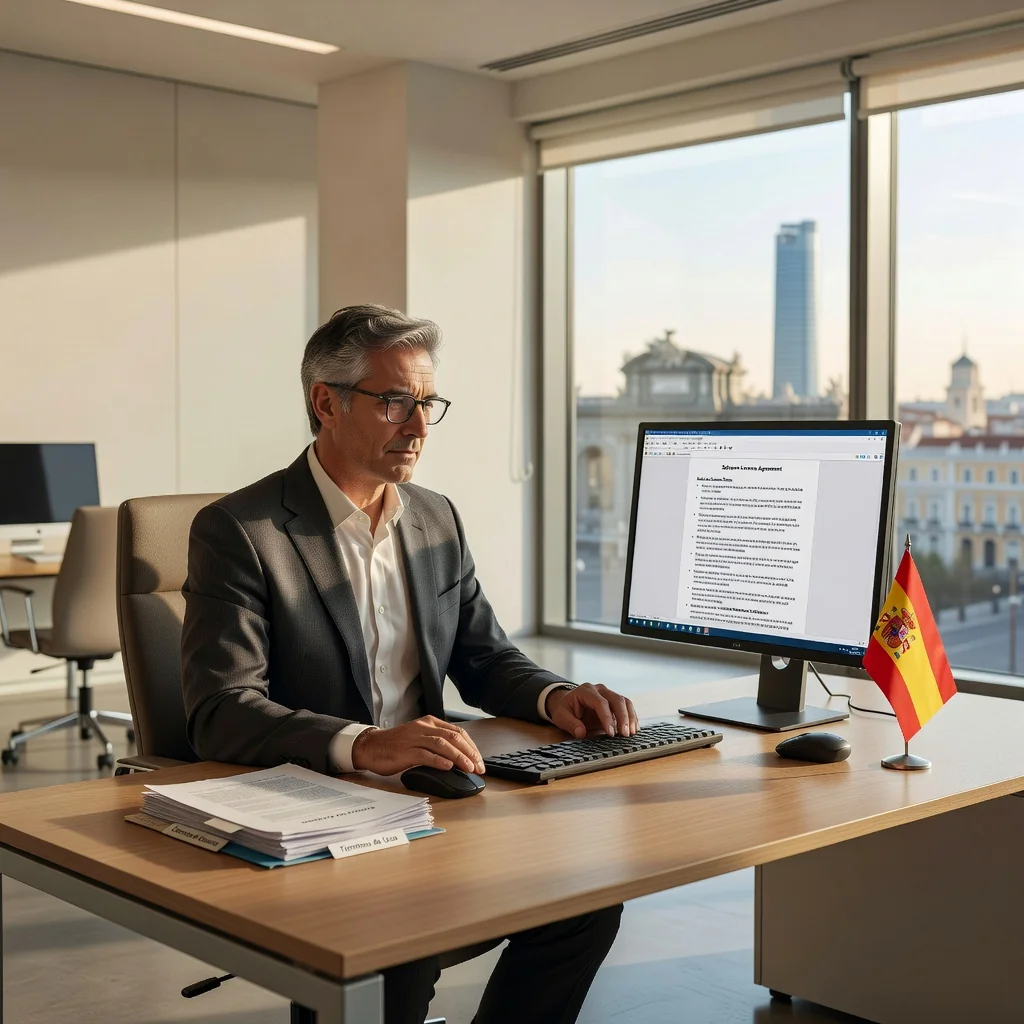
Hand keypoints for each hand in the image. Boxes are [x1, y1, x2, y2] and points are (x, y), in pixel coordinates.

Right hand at [351, 716, 484, 775]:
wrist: (371, 746)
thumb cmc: (396, 745)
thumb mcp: (420, 738)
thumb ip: (437, 744)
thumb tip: (459, 758)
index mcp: (430, 723)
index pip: (458, 732)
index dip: (471, 746)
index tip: (479, 760)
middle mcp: (424, 727)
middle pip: (453, 737)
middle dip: (469, 752)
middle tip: (479, 767)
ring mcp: (415, 738)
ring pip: (442, 745)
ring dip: (459, 757)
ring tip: (469, 768)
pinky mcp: (406, 751)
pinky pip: (425, 755)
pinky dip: (439, 761)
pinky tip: (448, 767)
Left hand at [545, 683, 638, 739]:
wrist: (567, 703)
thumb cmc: (564, 709)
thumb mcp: (561, 716)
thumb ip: (570, 724)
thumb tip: (581, 732)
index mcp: (586, 691)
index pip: (600, 703)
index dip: (607, 718)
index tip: (610, 733)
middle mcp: (600, 690)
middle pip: (617, 700)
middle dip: (623, 717)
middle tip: (625, 734)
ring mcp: (608, 694)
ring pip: (625, 702)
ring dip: (630, 717)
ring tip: (632, 733)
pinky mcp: (614, 702)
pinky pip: (627, 707)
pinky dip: (631, 717)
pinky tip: (634, 729)